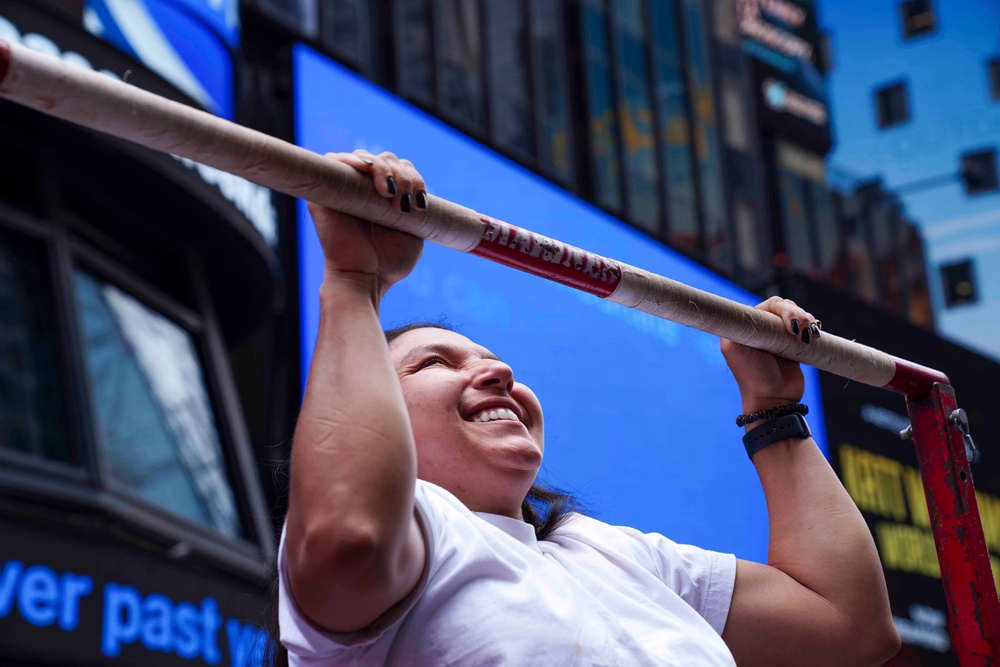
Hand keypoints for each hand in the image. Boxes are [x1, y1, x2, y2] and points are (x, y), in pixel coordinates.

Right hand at [308, 150, 425, 302]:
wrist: (365, 280)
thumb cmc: (388, 264)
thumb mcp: (414, 234)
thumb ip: (416, 210)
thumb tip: (419, 192)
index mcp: (383, 199)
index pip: (400, 169)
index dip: (413, 178)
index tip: (420, 203)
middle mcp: (362, 191)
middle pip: (386, 160)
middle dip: (402, 175)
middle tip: (403, 201)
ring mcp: (343, 190)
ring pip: (365, 158)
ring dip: (383, 169)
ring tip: (389, 193)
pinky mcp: (322, 193)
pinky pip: (332, 160)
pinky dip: (351, 159)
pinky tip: (366, 170)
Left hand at [720, 297, 820, 415]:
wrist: (773, 400)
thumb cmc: (752, 377)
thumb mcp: (735, 348)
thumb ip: (737, 325)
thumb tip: (747, 310)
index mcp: (744, 327)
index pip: (765, 306)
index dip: (780, 310)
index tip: (789, 326)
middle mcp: (760, 328)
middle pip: (782, 307)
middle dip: (796, 315)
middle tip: (800, 333)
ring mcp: (777, 336)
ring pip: (796, 314)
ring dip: (806, 321)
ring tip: (809, 338)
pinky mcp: (792, 344)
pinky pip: (804, 327)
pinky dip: (812, 327)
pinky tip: (816, 333)